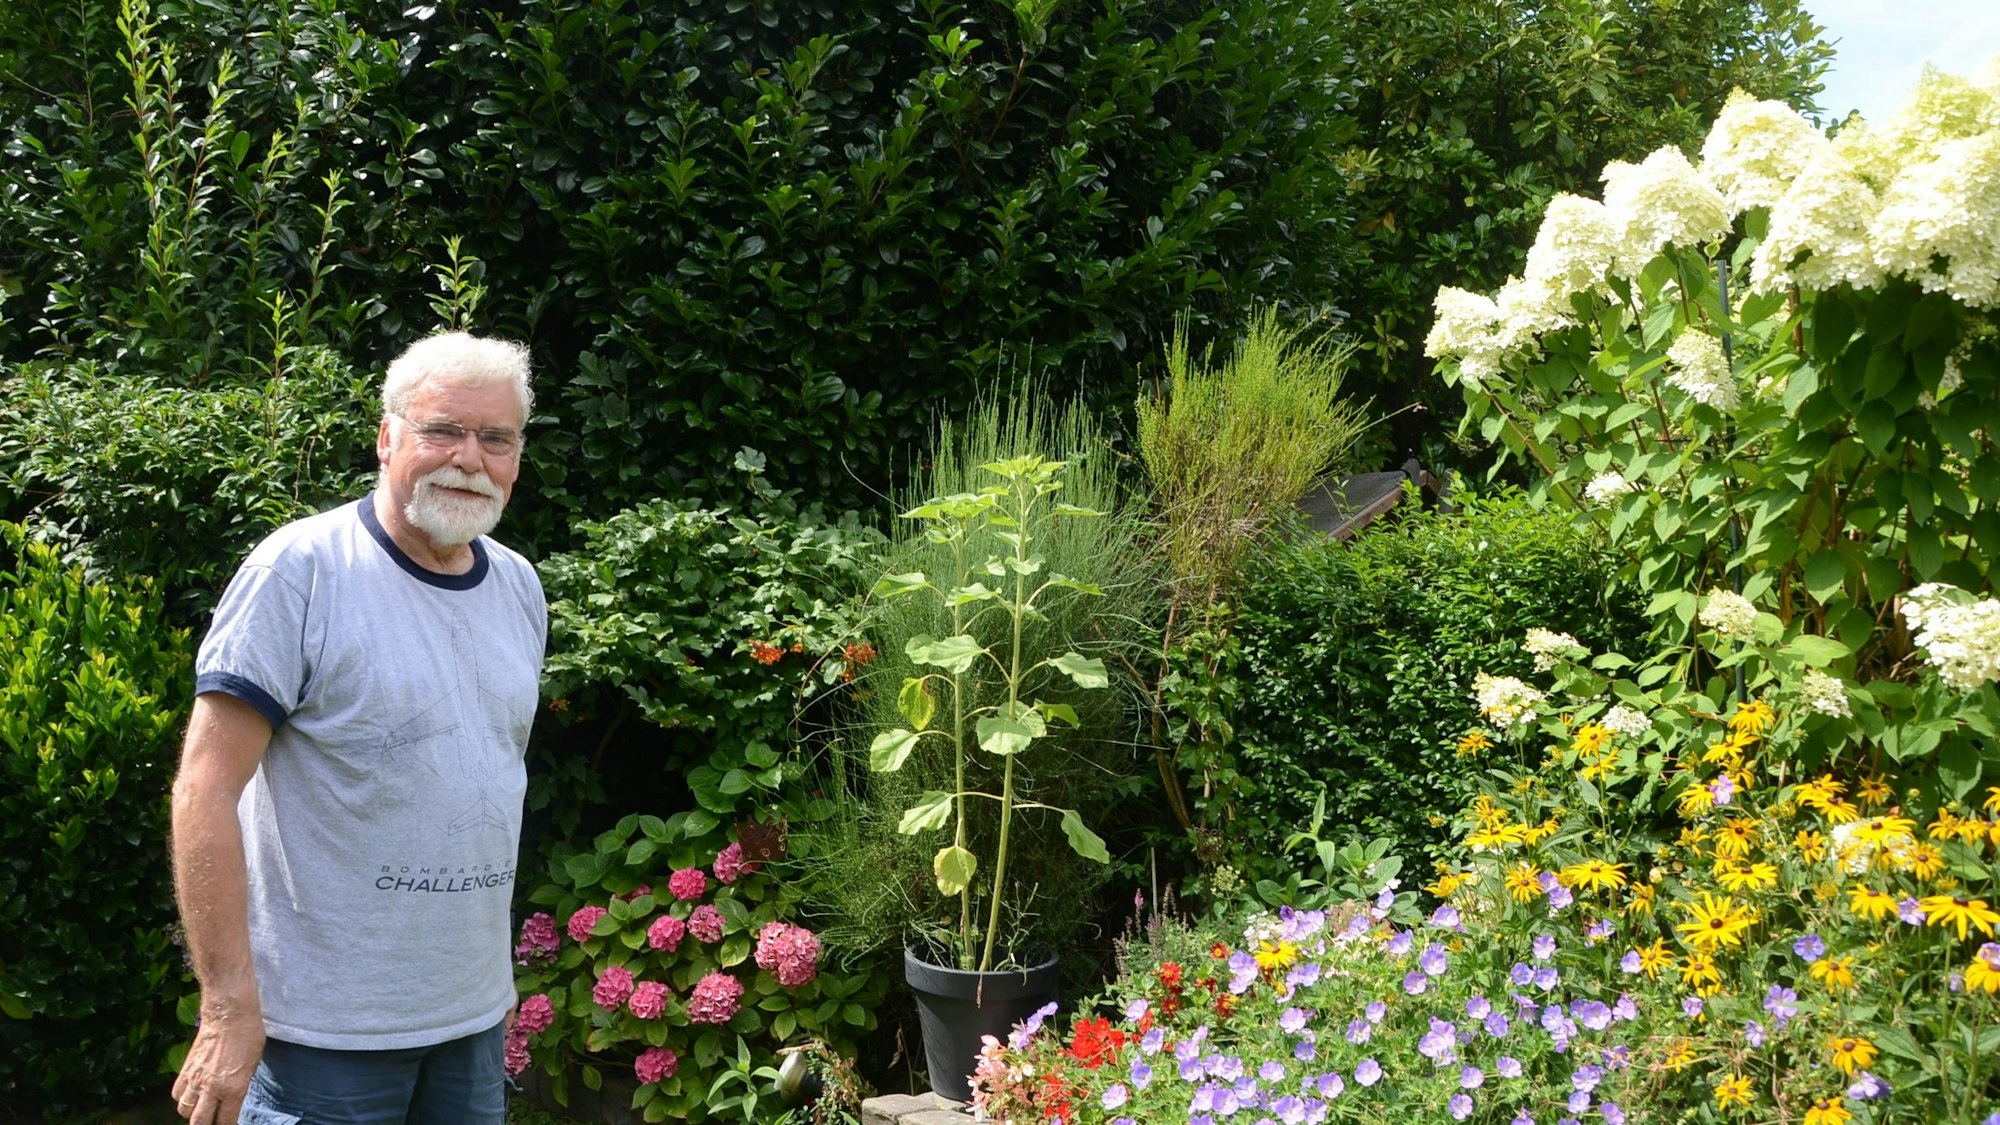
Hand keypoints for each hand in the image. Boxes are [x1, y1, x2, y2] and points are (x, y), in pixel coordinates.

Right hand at [171, 1007, 264, 1124]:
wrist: (229, 1016)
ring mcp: (195, 1080)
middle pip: (199, 1121)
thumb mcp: (253, 1066)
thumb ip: (240, 1087)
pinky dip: (182, 1098)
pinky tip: (190, 1093)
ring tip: (200, 1108)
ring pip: (184, 1109)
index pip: (226, 1121)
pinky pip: (176, 1094)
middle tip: (212, 1121)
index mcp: (233, 1089)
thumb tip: (233, 1100)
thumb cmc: (248, 1036)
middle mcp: (211, 1089)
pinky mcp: (184, 1070)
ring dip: (192, 1112)